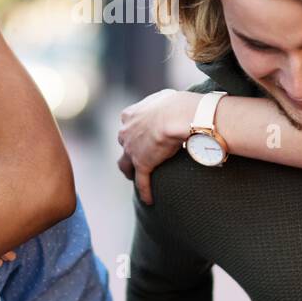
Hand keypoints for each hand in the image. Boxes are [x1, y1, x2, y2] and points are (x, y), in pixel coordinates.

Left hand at [116, 89, 200, 205]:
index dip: (135, 131)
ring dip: (129, 171)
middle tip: (138, 155)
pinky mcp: (142, 164)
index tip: (142, 135)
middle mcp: (126, 131)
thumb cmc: (177, 104)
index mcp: (130, 114)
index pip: (129, 124)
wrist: (177, 115)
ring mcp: (132, 149)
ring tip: (134, 177)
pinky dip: (144, 191)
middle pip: (124, 143)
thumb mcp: (166, 100)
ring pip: (125, 164)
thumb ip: (163, 106)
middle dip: (129, 149)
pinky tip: (149, 200)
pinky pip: (141, 182)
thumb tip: (175, 108)